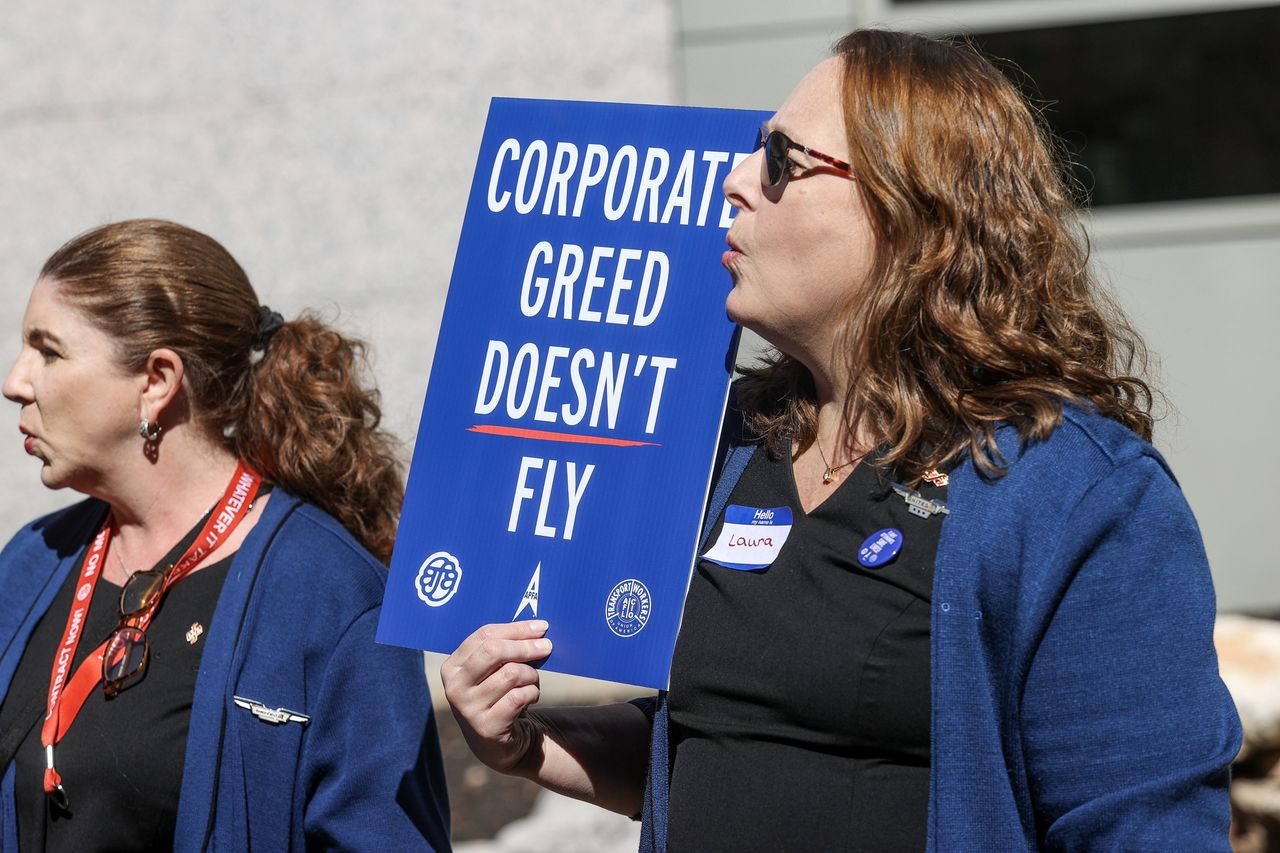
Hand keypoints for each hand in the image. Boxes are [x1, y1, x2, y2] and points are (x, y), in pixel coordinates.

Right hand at [441, 620, 551, 775]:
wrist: (495, 743)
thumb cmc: (496, 697)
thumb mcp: (490, 672)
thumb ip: (504, 650)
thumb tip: (537, 628)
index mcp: (452, 666)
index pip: (484, 636)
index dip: (516, 628)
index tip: (541, 627)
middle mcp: (455, 686)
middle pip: (494, 651)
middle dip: (525, 646)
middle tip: (547, 646)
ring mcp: (468, 708)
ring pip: (511, 674)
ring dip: (531, 675)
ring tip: (532, 682)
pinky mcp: (486, 726)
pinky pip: (519, 696)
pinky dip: (532, 693)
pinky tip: (530, 697)